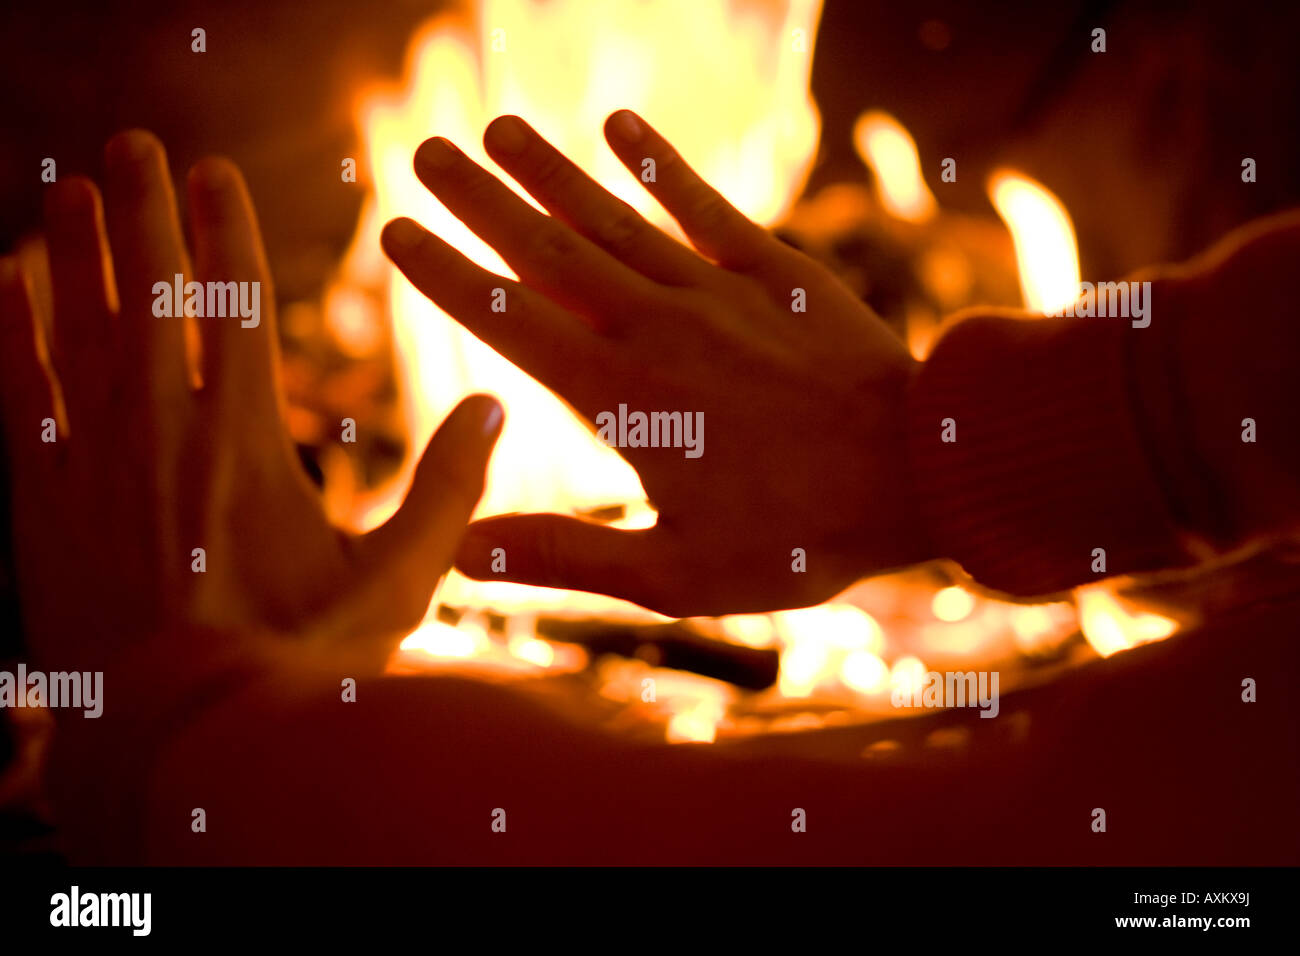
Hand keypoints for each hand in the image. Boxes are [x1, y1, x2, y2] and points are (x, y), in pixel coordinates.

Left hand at [0, 131, 501, 673]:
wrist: (184, 739)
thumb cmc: (300, 661)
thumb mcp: (398, 580)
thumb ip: (448, 490)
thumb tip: (494, 409)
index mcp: (247, 442)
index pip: (234, 304)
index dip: (224, 228)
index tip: (214, 169)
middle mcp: (162, 434)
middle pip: (149, 295)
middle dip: (144, 211)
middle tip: (133, 145)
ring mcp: (91, 465)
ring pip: (76, 329)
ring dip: (76, 252)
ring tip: (73, 187)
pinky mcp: (39, 507)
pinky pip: (16, 398)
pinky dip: (9, 336)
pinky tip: (4, 285)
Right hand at [381, 111, 931, 616]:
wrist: (923, 472)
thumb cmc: (799, 536)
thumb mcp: (675, 574)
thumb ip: (563, 557)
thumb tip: (456, 553)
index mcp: (620, 398)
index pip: (509, 322)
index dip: (446, 275)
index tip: (395, 230)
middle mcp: (656, 328)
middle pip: (548, 252)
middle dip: (479, 201)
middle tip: (423, 150)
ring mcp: (717, 292)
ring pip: (614, 218)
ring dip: (552, 171)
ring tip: (498, 128)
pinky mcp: (776, 273)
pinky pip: (704, 205)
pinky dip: (659, 164)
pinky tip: (619, 126)